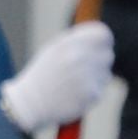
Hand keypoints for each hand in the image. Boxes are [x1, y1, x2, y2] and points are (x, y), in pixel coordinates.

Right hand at [0, 21, 114, 132]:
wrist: (30, 103)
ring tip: (74, 82)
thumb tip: (102, 37)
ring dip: (95, 76)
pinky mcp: (92, 94)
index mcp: (69, 45)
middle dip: (98, 60)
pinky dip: (90, 90)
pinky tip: (74, 92)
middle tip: (82, 68)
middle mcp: (80, 58)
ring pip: (105, 72)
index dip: (103, 41)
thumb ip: (77, 40)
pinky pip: (100, 88)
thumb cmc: (42, 74)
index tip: (98, 47)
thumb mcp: (53, 49)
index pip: (103, 35)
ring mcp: (87, 77)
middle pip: (107, 54)